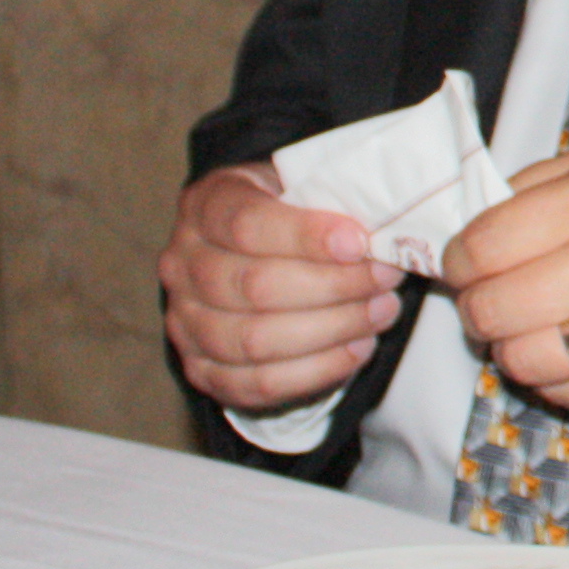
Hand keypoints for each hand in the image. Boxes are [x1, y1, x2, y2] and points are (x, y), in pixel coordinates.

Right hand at [159, 161, 402, 411]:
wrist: (250, 253)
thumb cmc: (286, 214)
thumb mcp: (299, 184)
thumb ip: (329, 198)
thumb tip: (383, 228)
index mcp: (205, 206)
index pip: (246, 224)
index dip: (306, 236)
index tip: (360, 242)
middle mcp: (182, 265)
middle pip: (256, 286)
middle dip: (334, 285)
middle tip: (386, 278)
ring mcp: (185, 322)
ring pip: (256, 340)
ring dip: (332, 329)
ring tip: (381, 312)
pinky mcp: (201, 370)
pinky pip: (258, 383)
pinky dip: (316, 371)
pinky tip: (357, 348)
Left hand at [447, 137, 568, 409]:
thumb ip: (544, 181)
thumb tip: (476, 220)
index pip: (482, 246)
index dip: (458, 260)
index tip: (465, 262)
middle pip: (493, 309)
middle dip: (477, 305)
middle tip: (488, 296)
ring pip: (523, 362)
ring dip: (510, 348)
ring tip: (526, 326)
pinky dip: (552, 378)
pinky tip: (564, 350)